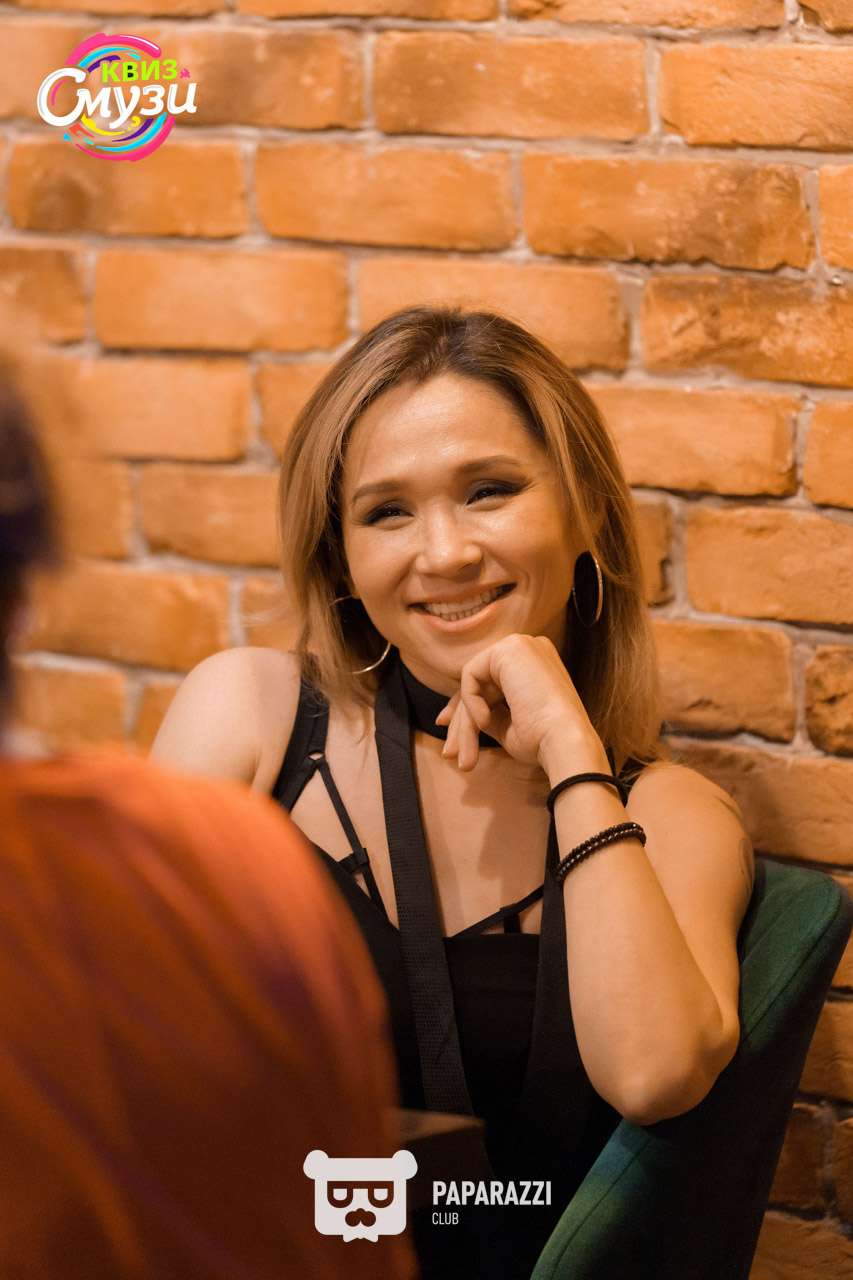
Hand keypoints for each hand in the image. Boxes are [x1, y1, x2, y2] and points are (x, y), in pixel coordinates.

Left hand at [436, 634, 608, 776]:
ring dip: (465, 723)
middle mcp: (530, 649)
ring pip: (474, 684)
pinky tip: (484, 722)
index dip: (468, 708)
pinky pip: (471, 675)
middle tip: (449, 752)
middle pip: (480, 683)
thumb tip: (456, 718)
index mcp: (536, 666)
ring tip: (464, 756)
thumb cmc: (544, 741)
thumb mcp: (509, 726)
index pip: (492, 683)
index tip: (452, 737)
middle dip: (461, 720)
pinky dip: (470, 702)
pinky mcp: (509, 648)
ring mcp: (520, 645)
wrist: (564, 742)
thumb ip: (488, 714)